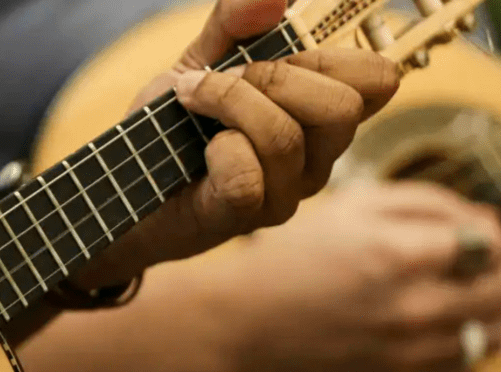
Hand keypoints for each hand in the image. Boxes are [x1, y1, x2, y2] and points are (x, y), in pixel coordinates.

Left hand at [70, 0, 399, 289]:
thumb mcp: (200, 61)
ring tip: (192, 101)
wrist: (122, 184)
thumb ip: (235, 24)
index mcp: (319, 117)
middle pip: (341, 107)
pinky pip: (246, 175)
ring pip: (284, 137)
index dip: (336, 55)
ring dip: (228, 104)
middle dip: (274, 77)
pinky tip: (200, 153)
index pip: (378, 81)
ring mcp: (284, 194)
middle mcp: (316, 159)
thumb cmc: (171, 127)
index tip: (278, 53)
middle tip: (222, 79)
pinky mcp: (244, 218)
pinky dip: (216, 150)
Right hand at [201, 182, 500, 371]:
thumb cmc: (287, 259)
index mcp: (400, 253)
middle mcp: (412, 307)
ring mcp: (407, 352)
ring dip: (489, 311)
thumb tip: (485, 217)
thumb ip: (423, 202)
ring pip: (491, 334)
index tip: (479, 233)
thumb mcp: (348, 207)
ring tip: (463, 297)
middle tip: (484, 263)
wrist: (239, 326)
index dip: (492, 234)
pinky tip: (439, 329)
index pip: (490, 243)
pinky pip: (462, 368)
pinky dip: (465, 346)